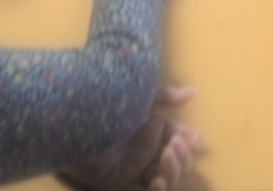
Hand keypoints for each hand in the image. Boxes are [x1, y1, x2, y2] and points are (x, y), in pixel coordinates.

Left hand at [62, 86, 202, 190]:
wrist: (78, 117)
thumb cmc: (110, 102)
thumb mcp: (141, 96)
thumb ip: (166, 97)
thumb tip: (193, 92)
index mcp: (155, 129)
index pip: (181, 138)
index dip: (191, 142)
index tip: (194, 139)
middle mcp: (147, 150)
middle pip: (177, 162)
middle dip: (183, 157)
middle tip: (174, 147)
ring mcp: (135, 169)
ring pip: (165, 179)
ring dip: (174, 172)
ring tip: (167, 157)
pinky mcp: (120, 184)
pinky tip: (158, 182)